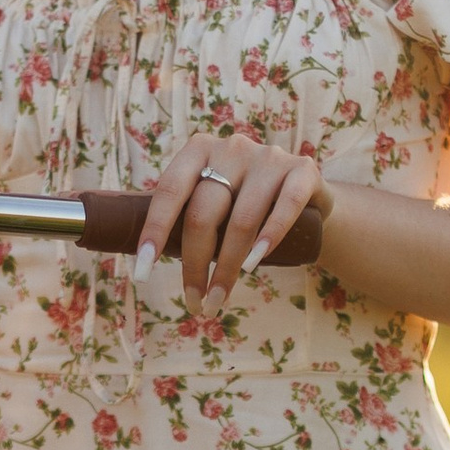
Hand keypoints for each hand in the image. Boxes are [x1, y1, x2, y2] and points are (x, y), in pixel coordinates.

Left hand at [137, 131, 331, 316]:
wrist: (307, 196)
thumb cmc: (244, 205)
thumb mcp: (212, 201)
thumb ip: (185, 216)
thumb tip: (141, 260)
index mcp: (200, 150)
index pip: (169, 191)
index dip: (154, 232)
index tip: (142, 272)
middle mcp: (232, 147)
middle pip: (203, 213)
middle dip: (194, 266)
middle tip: (193, 302)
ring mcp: (269, 157)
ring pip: (241, 220)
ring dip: (227, 269)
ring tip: (219, 299)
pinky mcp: (302, 171)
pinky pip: (284, 207)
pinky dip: (268, 238)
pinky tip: (253, 265)